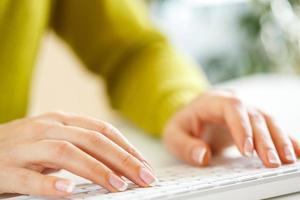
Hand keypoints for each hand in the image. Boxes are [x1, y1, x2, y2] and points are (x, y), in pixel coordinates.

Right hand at [0, 112, 156, 195]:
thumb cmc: (24, 149)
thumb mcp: (55, 140)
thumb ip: (81, 146)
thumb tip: (118, 163)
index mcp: (61, 121)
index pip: (102, 130)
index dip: (127, 147)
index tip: (145, 165)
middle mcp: (46, 128)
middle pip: (91, 139)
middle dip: (122, 159)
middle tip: (144, 178)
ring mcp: (24, 147)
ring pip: (65, 152)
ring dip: (95, 169)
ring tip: (118, 186)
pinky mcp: (3, 169)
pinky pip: (28, 177)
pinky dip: (49, 184)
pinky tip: (68, 192)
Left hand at [163, 90, 299, 167]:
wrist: (192, 116)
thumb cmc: (183, 124)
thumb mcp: (173, 134)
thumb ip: (185, 145)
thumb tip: (202, 156)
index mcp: (213, 101)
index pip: (232, 108)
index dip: (242, 127)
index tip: (247, 151)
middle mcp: (233, 102)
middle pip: (254, 116)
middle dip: (264, 139)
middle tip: (271, 162)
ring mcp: (245, 110)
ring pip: (267, 120)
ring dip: (279, 139)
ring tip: (288, 159)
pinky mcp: (253, 120)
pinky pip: (272, 127)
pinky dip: (285, 138)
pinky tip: (296, 151)